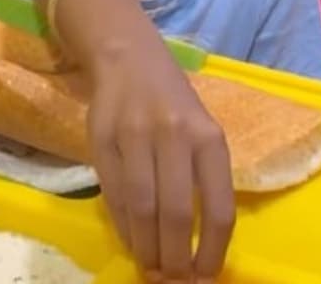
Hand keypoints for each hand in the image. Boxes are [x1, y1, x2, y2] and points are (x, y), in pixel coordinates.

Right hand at [88, 39, 234, 282]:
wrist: (129, 58)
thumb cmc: (174, 104)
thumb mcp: (201, 132)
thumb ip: (203, 180)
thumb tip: (202, 244)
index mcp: (209, 138)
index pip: (218, 207)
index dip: (213, 250)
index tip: (206, 277)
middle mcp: (175, 136)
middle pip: (176, 214)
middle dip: (175, 259)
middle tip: (174, 282)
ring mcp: (135, 137)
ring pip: (141, 208)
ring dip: (146, 249)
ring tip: (152, 271)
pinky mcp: (102, 141)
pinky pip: (113, 196)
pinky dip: (124, 228)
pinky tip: (132, 244)